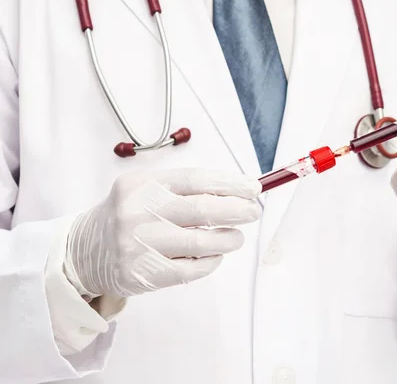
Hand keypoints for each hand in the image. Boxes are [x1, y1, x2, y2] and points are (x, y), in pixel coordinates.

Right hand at [65, 168, 261, 297]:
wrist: (85, 251)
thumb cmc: (128, 215)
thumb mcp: (147, 190)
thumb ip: (186, 189)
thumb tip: (237, 191)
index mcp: (142, 185)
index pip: (195, 180)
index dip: (229, 184)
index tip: (253, 188)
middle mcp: (138, 213)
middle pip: (201, 210)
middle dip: (236, 210)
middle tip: (253, 212)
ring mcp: (138, 245)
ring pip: (200, 244)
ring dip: (228, 239)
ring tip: (236, 237)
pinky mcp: (142, 274)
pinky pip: (191, 270)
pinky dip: (211, 263)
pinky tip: (215, 256)